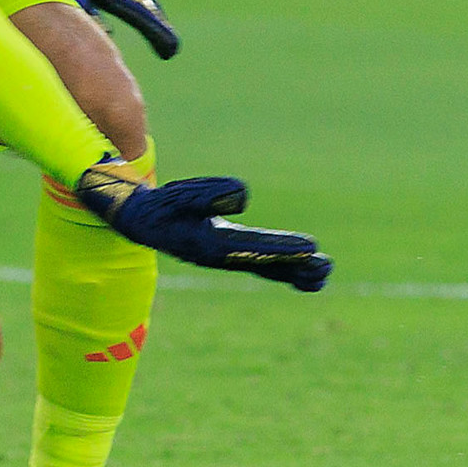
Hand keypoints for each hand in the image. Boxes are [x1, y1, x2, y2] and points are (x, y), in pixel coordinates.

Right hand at [72, 163, 330, 290]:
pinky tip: (304, 272)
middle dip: (296, 266)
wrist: (141, 220)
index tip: (310, 249)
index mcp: (210, 244)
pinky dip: (284, 269)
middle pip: (266, 265)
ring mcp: (227, 257)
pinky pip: (262, 265)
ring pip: (267, 269)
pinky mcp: (229, 253)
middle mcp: (223, 256)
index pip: (255, 248)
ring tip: (325, 272)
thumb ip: (210, 194)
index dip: (283, 249)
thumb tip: (244, 197)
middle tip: (326, 265)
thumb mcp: (182, 194)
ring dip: (296, 271)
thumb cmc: (162, 204)